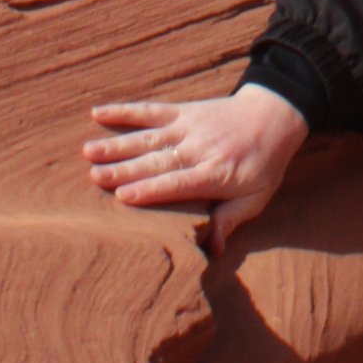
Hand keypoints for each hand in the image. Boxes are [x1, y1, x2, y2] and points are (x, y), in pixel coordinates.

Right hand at [83, 83, 309, 254]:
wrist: (275, 114)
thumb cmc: (264, 163)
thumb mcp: (257, 197)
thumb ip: (231, 220)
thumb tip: (215, 251)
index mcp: (215, 173)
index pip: (178, 183)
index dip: (150, 189)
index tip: (122, 196)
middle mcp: (198, 148)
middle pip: (156, 161)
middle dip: (124, 170)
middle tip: (93, 177)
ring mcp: (188, 127)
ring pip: (148, 137)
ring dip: (117, 144)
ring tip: (88, 151)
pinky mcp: (182, 111)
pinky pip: (151, 110)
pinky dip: (125, 111)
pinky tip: (98, 113)